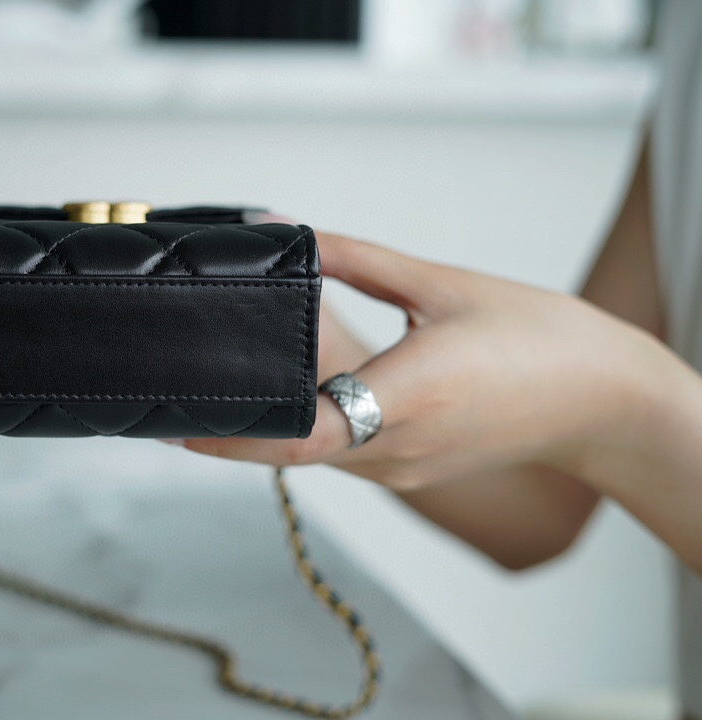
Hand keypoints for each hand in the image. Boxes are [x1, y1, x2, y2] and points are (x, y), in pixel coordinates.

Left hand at [182, 232, 672, 491]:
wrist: (604, 401)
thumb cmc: (540, 340)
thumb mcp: (442, 287)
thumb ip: (359, 260)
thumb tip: (295, 234)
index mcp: (405, 399)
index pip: (296, 434)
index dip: (232, 435)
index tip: (181, 419)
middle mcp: (395, 450)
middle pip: (291, 448)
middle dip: (236, 427)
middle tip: (186, 394)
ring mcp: (403, 471)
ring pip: (315, 455)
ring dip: (273, 428)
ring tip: (234, 386)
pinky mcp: (412, 473)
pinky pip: (344, 455)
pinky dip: (311, 430)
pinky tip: (298, 395)